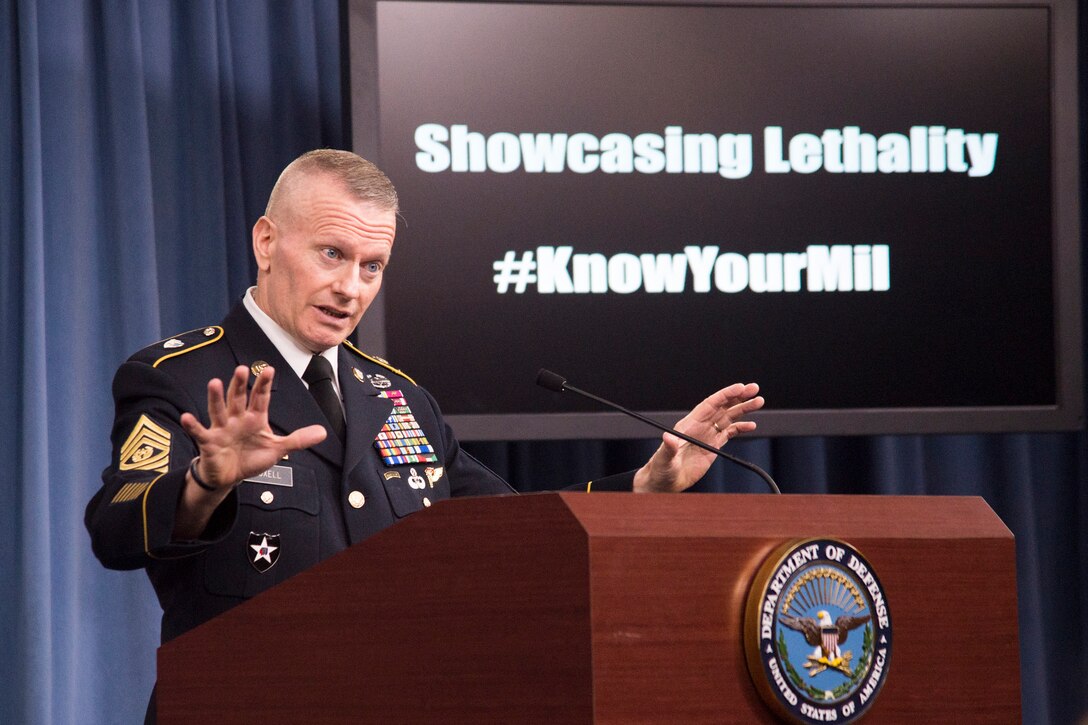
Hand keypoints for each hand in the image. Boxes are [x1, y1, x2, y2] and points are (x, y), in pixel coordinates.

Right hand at [180, 365, 326, 490]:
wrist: (230, 476)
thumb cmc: (251, 458)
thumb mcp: (278, 449)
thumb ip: (298, 439)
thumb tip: (323, 432)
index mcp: (255, 418)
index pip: (260, 398)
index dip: (263, 385)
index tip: (269, 369)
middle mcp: (237, 419)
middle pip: (238, 399)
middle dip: (239, 385)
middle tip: (242, 369)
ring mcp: (222, 429)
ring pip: (219, 410)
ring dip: (216, 398)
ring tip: (214, 383)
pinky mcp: (209, 442)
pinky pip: (200, 433)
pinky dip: (193, 425)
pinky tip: (187, 417)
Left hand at [633, 382, 762, 492]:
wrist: (666, 482)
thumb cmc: (661, 468)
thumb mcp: (664, 458)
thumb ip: (669, 448)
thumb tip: (668, 438)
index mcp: (689, 424)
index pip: (710, 404)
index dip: (725, 395)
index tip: (740, 388)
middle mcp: (700, 426)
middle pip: (722, 407)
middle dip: (739, 397)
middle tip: (755, 389)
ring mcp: (707, 435)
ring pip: (728, 417)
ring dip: (743, 409)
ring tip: (758, 402)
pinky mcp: (713, 446)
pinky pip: (729, 433)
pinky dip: (740, 428)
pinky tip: (751, 425)